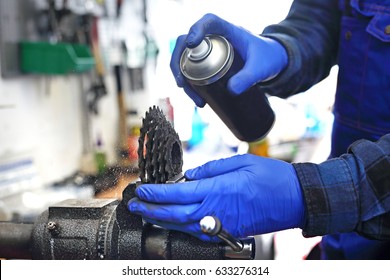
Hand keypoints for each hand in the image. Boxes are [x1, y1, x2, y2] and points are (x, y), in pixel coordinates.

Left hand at [128, 154, 304, 241]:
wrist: (296, 199)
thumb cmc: (272, 178)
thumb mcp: (241, 163)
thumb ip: (212, 168)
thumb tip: (191, 175)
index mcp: (217, 189)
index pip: (177, 192)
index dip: (156, 192)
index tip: (142, 189)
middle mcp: (215, 209)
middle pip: (174, 213)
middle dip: (151, 209)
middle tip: (135, 204)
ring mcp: (221, 223)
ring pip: (183, 225)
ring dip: (162, 219)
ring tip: (147, 213)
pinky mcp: (228, 231)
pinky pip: (198, 231)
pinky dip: (181, 227)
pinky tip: (173, 222)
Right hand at [170, 13, 287, 106]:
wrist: (271, 62)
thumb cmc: (267, 58)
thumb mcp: (261, 67)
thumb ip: (249, 77)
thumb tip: (231, 90)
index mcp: (228, 30)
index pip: (208, 22)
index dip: (196, 29)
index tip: (191, 44)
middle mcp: (214, 39)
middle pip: (186, 43)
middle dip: (178, 63)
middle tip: (182, 84)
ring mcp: (209, 52)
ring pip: (186, 60)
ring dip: (183, 78)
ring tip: (196, 99)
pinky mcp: (208, 64)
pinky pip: (192, 71)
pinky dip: (191, 85)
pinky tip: (199, 99)